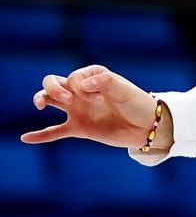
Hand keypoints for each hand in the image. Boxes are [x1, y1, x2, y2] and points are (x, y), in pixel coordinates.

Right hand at [22, 64, 163, 149]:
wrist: (148, 127)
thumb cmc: (137, 103)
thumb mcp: (123, 89)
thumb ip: (103, 81)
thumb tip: (82, 85)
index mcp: (90, 77)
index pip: (72, 77)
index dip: (80, 86)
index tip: (99, 97)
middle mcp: (80, 92)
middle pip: (52, 83)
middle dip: (52, 88)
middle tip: (67, 98)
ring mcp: (78, 110)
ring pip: (49, 100)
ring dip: (40, 99)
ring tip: (40, 105)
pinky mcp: (80, 128)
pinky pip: (55, 131)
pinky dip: (40, 135)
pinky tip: (25, 138)